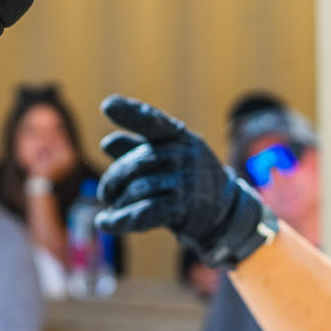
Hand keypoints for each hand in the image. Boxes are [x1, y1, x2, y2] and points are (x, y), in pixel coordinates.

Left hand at [95, 94, 274, 267]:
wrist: (224, 210)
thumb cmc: (187, 178)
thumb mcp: (168, 157)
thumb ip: (138, 149)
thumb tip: (107, 143)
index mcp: (179, 137)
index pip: (153, 121)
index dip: (130, 113)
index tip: (107, 106)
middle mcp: (184, 155)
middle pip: (138, 162)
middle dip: (114, 179)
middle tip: (105, 193)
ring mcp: (185, 183)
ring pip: (138, 189)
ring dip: (119, 202)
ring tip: (110, 211)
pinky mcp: (183, 209)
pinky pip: (144, 212)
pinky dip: (121, 220)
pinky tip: (106, 223)